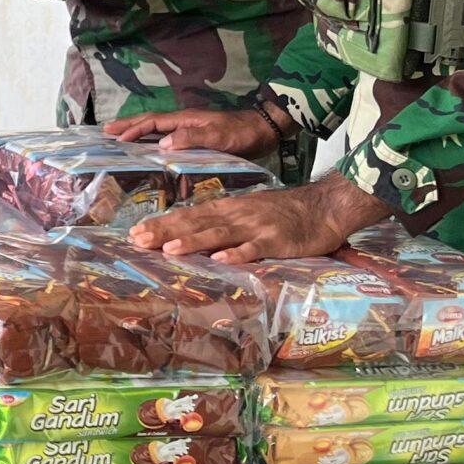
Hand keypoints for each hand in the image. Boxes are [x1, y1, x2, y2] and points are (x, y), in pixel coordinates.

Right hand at [105, 107, 279, 158]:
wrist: (264, 130)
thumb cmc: (242, 134)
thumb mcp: (219, 137)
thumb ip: (192, 139)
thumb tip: (162, 144)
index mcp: (186, 119)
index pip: (153, 123)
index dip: (133, 129)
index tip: (115, 138)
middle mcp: (184, 122)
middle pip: (150, 122)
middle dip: (128, 125)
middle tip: (106, 131)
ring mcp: (190, 128)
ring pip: (157, 128)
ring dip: (137, 131)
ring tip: (120, 136)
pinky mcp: (196, 137)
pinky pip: (167, 137)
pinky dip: (152, 140)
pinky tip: (149, 147)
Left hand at [131, 173, 390, 262]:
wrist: (326, 204)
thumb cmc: (285, 211)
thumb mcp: (249, 211)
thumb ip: (223, 221)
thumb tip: (193, 233)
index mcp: (229, 208)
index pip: (189, 215)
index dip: (163, 223)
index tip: (137, 232)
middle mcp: (237, 214)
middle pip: (197, 223)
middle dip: (166, 231)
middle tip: (138, 240)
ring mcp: (257, 227)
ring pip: (220, 234)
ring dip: (194, 241)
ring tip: (169, 249)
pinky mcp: (277, 240)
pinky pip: (255, 248)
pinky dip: (238, 253)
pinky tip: (221, 259)